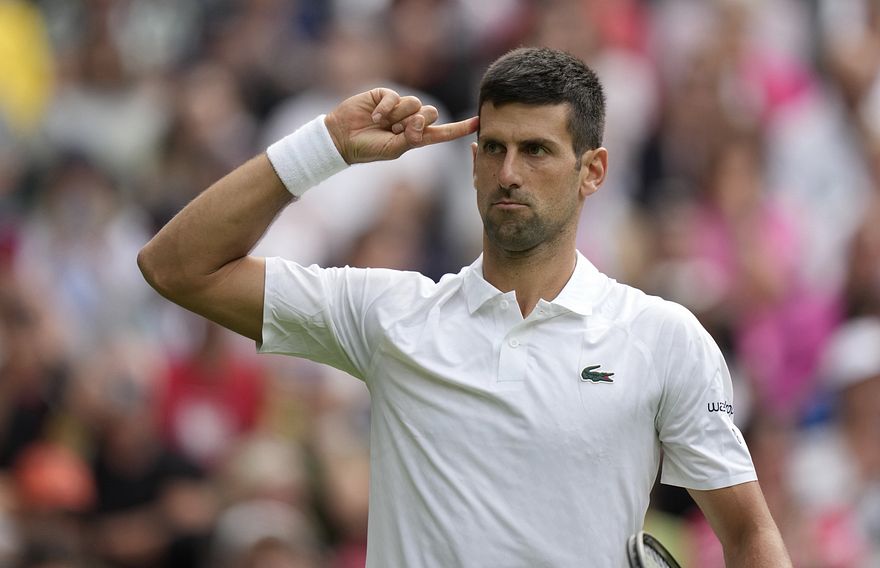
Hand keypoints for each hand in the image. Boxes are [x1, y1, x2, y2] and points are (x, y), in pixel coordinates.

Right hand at [324, 88, 478, 163]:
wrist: (342, 137)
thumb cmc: (368, 148)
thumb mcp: (393, 149)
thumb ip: (410, 138)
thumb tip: (421, 120)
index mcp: (416, 138)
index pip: (443, 132)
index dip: (460, 128)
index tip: (478, 122)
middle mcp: (410, 121)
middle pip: (431, 113)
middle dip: (416, 122)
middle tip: (397, 130)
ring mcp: (398, 107)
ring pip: (415, 103)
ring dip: (399, 115)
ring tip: (382, 123)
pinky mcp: (385, 95)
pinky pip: (396, 96)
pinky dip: (387, 108)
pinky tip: (375, 115)